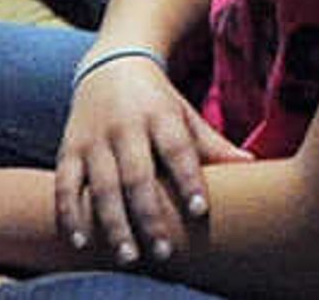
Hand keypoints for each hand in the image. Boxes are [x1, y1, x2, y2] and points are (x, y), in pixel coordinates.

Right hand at [56, 51, 250, 266]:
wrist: (109, 64)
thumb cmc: (156, 100)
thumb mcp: (184, 114)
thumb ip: (212, 143)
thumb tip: (251, 165)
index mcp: (159, 114)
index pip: (177, 148)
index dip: (188, 179)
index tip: (200, 210)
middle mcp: (125, 126)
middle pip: (138, 174)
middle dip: (150, 215)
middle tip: (165, 251)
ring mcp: (94, 138)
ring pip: (102, 185)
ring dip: (114, 223)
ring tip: (128, 255)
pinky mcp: (69, 148)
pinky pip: (66, 184)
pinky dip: (70, 213)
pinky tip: (81, 241)